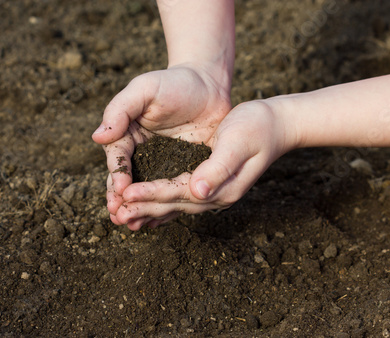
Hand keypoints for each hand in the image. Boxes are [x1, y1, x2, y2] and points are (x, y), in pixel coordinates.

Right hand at [92, 63, 231, 225]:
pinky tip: (159, 222)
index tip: (119, 190)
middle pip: (129, 179)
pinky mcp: (183, 171)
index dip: (117, 174)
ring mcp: (162, 165)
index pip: (118, 158)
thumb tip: (98, 137)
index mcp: (127, 134)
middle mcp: (142, 153)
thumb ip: (120, 109)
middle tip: (119, 217)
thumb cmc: (174, 83)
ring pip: (148, 190)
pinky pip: (173, 191)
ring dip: (140, 209)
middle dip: (122, 200)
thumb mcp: (144, 89)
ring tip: (133, 226)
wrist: (209, 86)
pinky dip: (165, 207)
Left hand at [112, 99, 297, 229]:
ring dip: (147, 211)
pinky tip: (144, 207)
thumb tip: (197, 191)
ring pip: (172, 205)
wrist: (274, 125)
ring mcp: (212, 193)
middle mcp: (215, 196)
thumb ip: (217, 168)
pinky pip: (178, 198)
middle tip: (114, 214)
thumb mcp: (237, 142)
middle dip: (142, 208)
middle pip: (172, 204)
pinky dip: (159, 203)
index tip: (125, 194)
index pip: (177, 193)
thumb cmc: (256, 127)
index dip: (150, 194)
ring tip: (122, 216)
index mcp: (221, 188)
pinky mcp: (207, 185)